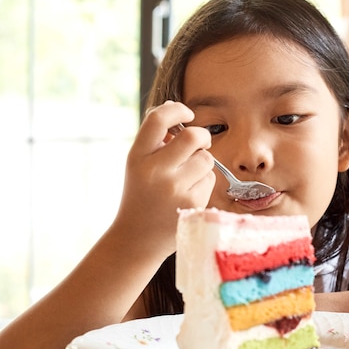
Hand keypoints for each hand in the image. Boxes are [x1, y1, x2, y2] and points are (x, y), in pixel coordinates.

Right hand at [113, 101, 214, 255]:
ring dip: (202, 162)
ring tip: (187, 176)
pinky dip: (204, 182)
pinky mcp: (193, 203)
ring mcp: (175, 188)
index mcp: (137, 157)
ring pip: (206, 158)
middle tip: (200, 144)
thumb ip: (156, 140)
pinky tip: (188, 193)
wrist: (137, 238)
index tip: (187, 114)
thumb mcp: (138, 165)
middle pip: (193, 136)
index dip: (177, 109)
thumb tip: (178, 110)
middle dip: (202, 136)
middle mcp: (155, 171)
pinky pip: (210, 179)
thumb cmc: (141, 195)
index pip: (158, 119)